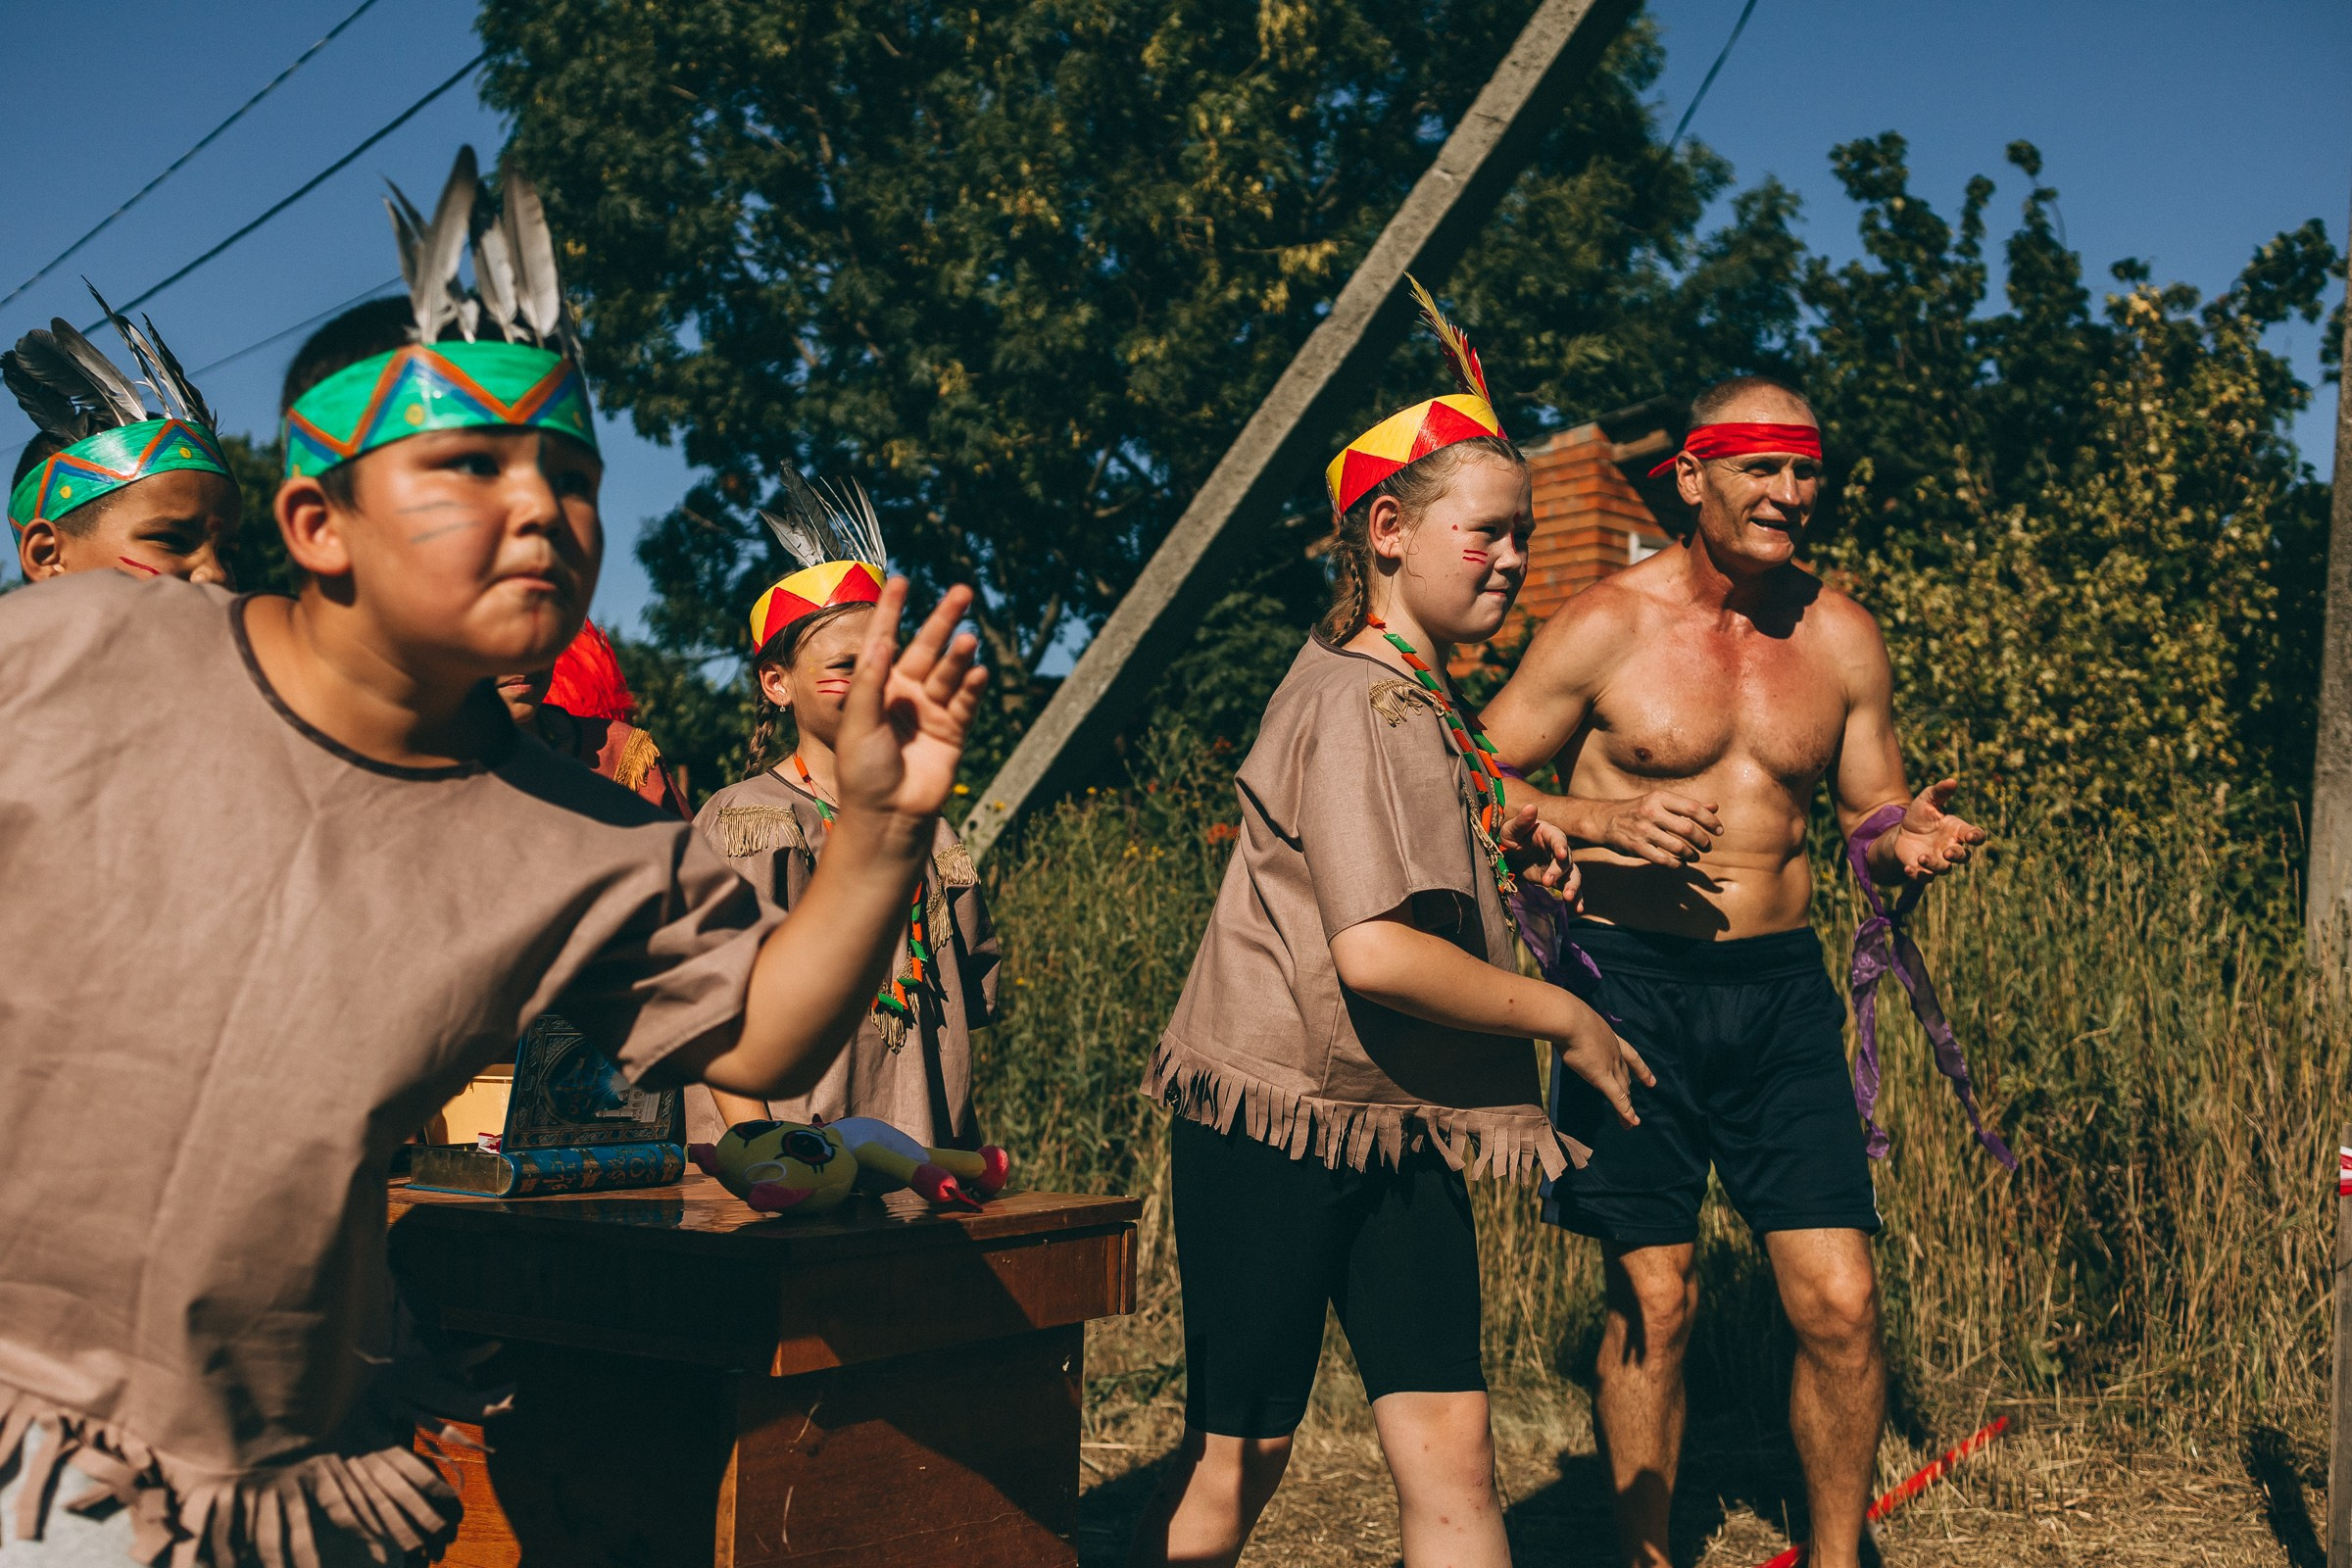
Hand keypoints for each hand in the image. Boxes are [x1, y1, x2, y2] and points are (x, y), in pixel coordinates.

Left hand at [833, 579, 987, 823]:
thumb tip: (882, 640)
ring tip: (968, 639)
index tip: (900, 580)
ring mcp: (931, 711)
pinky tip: (978, 673)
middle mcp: (906, 693)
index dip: (892, 610)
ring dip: (959, 656)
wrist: (888, 814)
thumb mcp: (856, 723)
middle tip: (962, 591)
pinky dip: (973, 688)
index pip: (885, 639)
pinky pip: (966, 703)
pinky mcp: (953, 731)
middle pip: (928, 648)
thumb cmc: (862, 771)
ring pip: (948, 674)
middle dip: (943, 620)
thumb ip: (870, 682)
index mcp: (878, 687)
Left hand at [1498, 805, 1584, 911]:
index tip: (1560, 854)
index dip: (1560, 845)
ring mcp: (1560, 866)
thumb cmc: (1509, 837)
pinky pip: (1570, 889)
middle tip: (1548, 882)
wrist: (1508, 855)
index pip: (1558, 838)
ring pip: (1573, 875)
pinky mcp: (1559, 880)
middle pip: (1566, 860)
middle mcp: (1558, 849)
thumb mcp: (1510, 830)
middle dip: (1560, 872)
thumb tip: (1531, 807)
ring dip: (1573, 886)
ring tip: (1569, 899)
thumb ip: (1522, 821)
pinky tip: (1578, 910)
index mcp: (1549, 833)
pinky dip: (1577, 899)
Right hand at [1554, 1001, 1652, 1128]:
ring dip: (1626, 1107)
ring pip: (1622, 1090)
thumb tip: (1555, 1022)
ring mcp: (1610, 1065)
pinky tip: (1632, 1122)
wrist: (1570, 1019)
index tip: (1651, 1082)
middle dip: (1628, 1092)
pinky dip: (1625, 1111)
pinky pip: (1616, 1098)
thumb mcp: (1574, 1021)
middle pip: (1624, 1077)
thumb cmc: (1566, 1017)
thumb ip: (1571, 1027)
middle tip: (1631, 1106)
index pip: (1630, 1056)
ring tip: (1630, 1122)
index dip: (1641, 1070)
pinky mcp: (1602, 1076)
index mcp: (1610, 1038)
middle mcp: (1614, 1053)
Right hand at [1592, 791, 1719, 866]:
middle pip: (1687, 828)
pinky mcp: (1636, 847)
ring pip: (1677, 847)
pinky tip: (1680, 863)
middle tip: (1707, 846)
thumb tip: (1714, 807)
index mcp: (1659, 798)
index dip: (1710, 820)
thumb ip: (1686, 805)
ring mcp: (1643, 831)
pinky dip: (1676, 864)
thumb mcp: (1660, 802)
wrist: (1605, 820)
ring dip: (1691, 854)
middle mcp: (1651, 812)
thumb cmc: (1639, 810)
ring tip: (1695, 856)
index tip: (1719, 831)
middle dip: (1703, 840)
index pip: (1692, 808)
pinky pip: (1663, 860)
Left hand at [1880, 778, 1985, 882]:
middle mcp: (1951, 848)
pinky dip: (1918, 875)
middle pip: (1963, 857)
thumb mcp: (1927, 800)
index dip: (1976, 837)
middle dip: (1957, 855)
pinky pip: (1924, 877)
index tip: (1971, 836)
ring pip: (1944, 868)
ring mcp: (1938, 860)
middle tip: (1948, 851)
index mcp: (1957, 831)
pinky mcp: (1922, 869)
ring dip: (1935, 865)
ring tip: (1922, 857)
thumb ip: (1940, 791)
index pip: (1975, 835)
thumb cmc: (1921, 816)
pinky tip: (1909, 868)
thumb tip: (1952, 780)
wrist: (1901, 832)